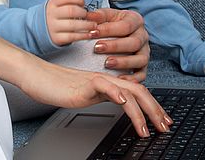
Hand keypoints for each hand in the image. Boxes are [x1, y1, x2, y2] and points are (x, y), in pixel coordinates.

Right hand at [18, 58, 172, 137]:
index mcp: (110, 83)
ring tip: (146, 129)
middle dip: (156, 111)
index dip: (154, 106)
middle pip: (140, 92)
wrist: (39, 76)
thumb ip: (105, 97)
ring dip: (140, 111)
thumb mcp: (88, 95)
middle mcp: (108, 80)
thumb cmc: (59, 86)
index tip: (164, 121)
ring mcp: (97, 81)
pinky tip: (122, 102)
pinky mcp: (84, 84)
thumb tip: (121, 106)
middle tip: (166, 127)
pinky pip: (104, 85)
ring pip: (127, 91)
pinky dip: (115, 93)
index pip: (138, 93)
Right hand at [46, 0, 96, 45]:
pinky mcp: (57, 38)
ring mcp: (53, 27)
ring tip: (93, 25)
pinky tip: (90, 34)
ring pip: (73, 25)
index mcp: (53, 3)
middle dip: (83, 12)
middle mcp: (52, 14)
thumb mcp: (58, 2)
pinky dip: (83, 36)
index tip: (83, 2)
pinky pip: (72, 37)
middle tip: (87, 15)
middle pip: (71, 11)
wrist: (39, 30)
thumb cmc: (55, 14)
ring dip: (86, 25)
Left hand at [85, 7, 149, 80]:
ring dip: (123, 62)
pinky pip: (142, 74)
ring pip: (140, 59)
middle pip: (134, 42)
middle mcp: (143, 36)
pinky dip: (132, 79)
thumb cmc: (112, 23)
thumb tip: (89, 16)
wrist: (120, 32)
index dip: (109, 29)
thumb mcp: (106, 15)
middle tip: (97, 48)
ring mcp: (145, 52)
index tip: (93, 32)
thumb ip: (98, 15)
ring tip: (107, 63)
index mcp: (136, 20)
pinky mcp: (143, 66)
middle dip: (115, 46)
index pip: (126, 25)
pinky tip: (119, 79)